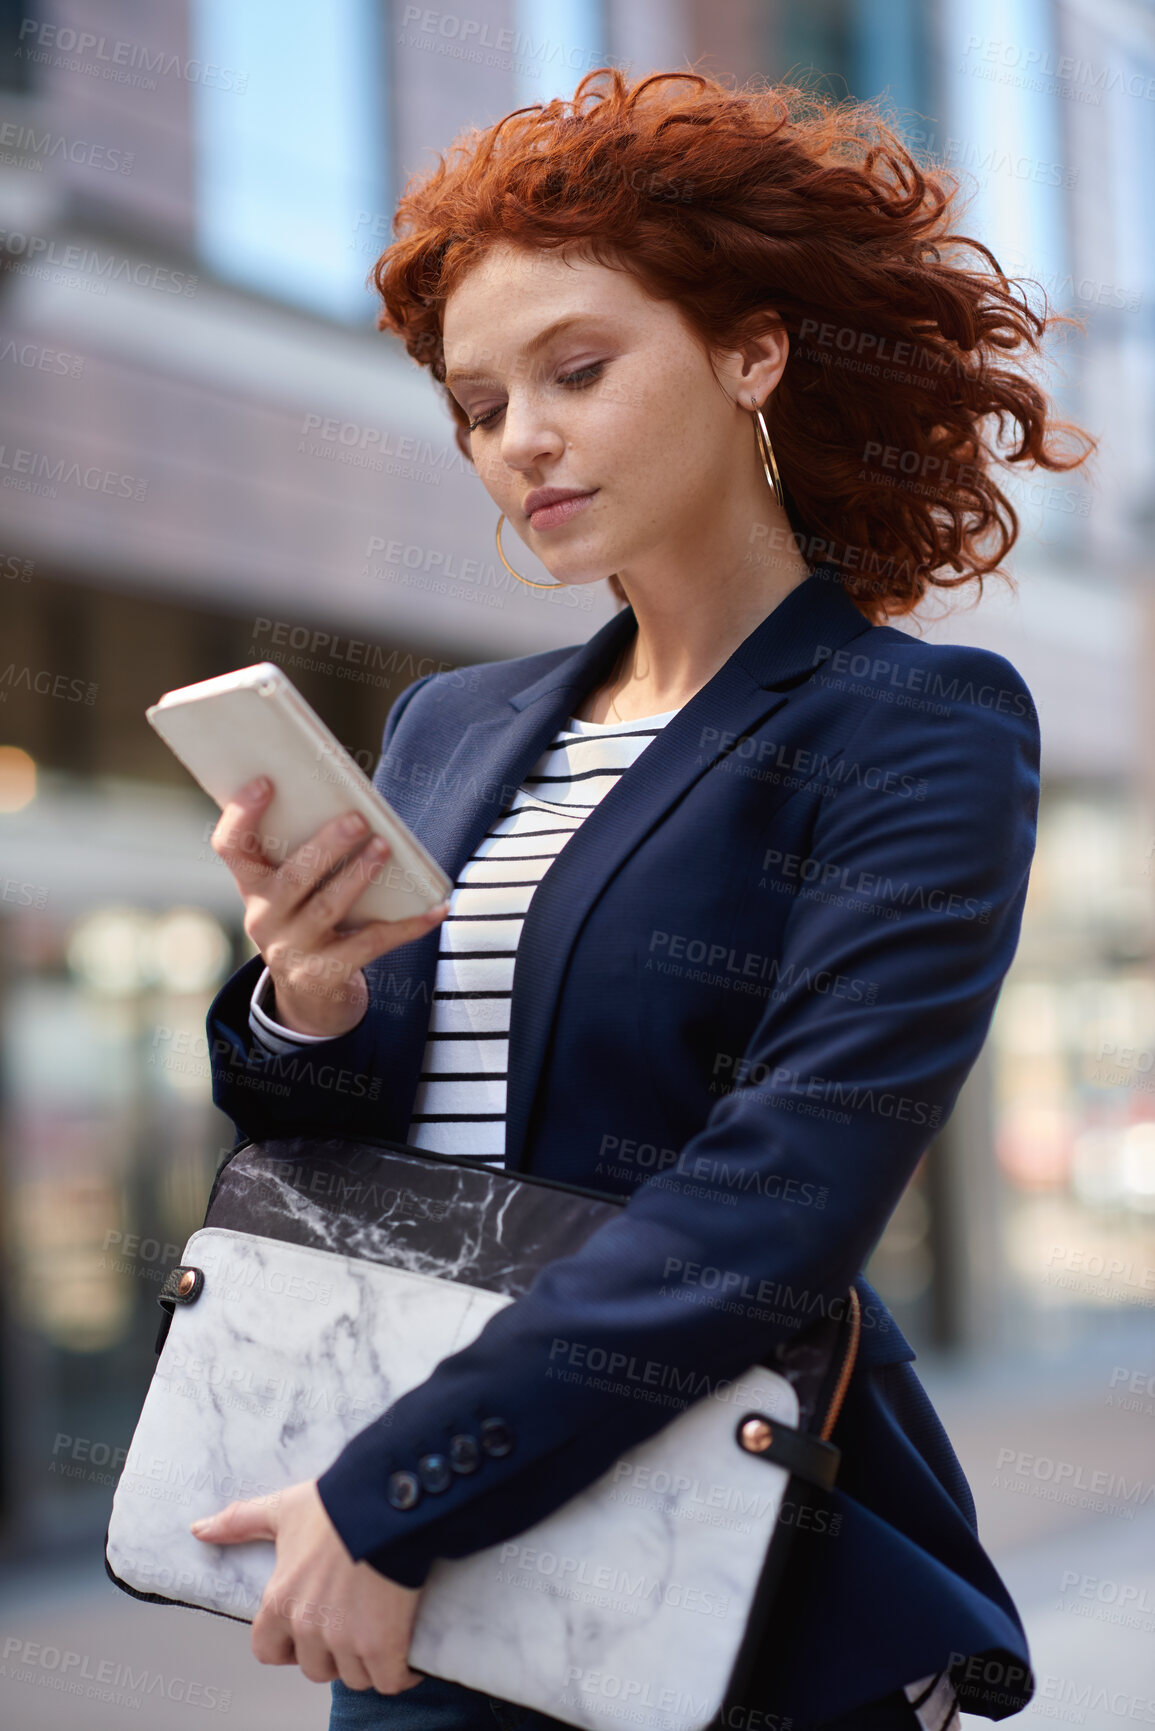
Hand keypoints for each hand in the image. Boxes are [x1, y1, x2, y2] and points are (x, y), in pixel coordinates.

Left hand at [190, 1479, 424, 1692]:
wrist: (387, 1502)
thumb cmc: (337, 1504)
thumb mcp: (283, 1509)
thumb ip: (240, 1522)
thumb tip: (199, 1529)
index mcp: (280, 1601)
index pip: (267, 1651)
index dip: (288, 1646)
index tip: (308, 1632)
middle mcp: (309, 1626)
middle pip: (316, 1668)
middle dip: (333, 1653)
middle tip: (352, 1624)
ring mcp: (346, 1639)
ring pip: (354, 1676)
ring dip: (367, 1662)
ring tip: (380, 1633)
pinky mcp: (383, 1644)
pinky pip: (389, 1680)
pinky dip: (400, 1672)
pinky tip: (405, 1655)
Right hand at [211, 776, 449, 1037]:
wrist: (308, 998)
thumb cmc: (307, 921)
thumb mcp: (291, 893)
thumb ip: (304, 854)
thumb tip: (354, 806)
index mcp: (253, 886)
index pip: (231, 846)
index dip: (242, 814)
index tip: (266, 782)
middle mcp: (264, 918)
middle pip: (292, 877)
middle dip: (326, 846)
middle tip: (357, 819)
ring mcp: (294, 949)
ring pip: (329, 907)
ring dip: (359, 875)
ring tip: (384, 848)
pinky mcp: (326, 974)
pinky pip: (372, 943)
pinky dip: (408, 925)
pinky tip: (437, 908)